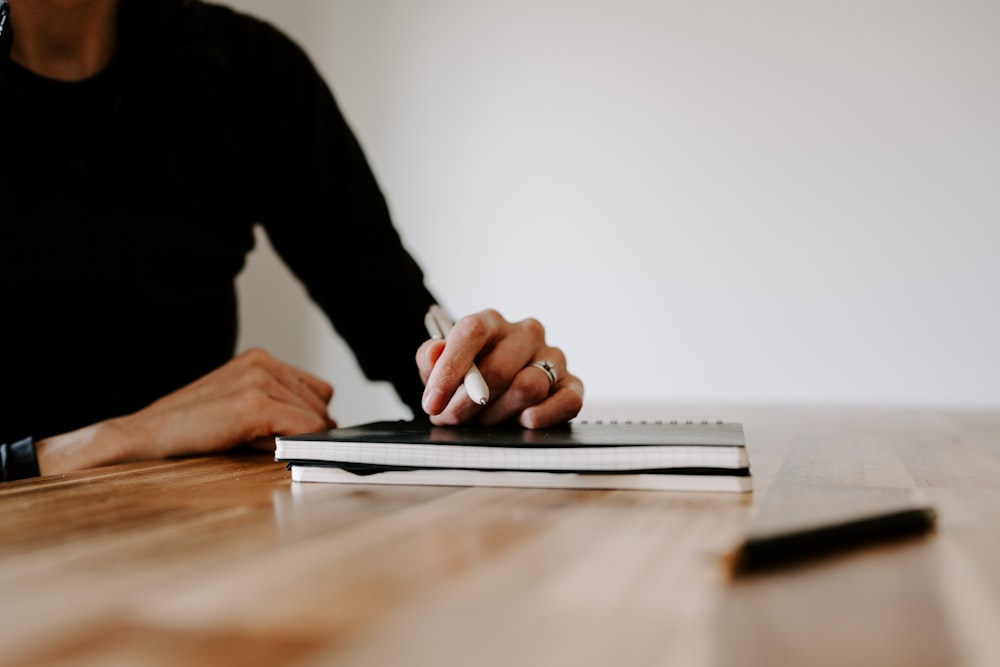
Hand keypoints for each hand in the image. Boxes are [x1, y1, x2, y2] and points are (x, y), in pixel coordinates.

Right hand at [36, 348, 334, 474]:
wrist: (142, 440)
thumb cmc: (188, 431)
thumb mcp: (240, 410)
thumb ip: (277, 408)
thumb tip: (322, 428)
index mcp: (259, 360)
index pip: (317, 390)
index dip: (310, 418)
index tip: (299, 439)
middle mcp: (261, 363)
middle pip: (321, 404)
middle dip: (303, 430)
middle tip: (266, 445)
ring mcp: (258, 381)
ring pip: (316, 418)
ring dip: (294, 439)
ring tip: (253, 446)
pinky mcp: (253, 403)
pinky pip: (305, 428)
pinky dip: (297, 446)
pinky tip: (264, 451)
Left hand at [416, 309, 583, 428]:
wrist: (495, 389)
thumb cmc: (468, 375)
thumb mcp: (439, 366)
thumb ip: (430, 358)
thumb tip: (434, 352)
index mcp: (492, 322)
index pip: (473, 331)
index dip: (450, 369)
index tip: (433, 401)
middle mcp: (526, 334)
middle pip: (498, 369)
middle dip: (469, 404)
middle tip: (453, 419)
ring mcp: (552, 358)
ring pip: (528, 387)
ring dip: (498, 414)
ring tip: (483, 420)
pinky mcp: (572, 384)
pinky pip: (567, 402)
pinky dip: (543, 416)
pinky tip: (522, 421)